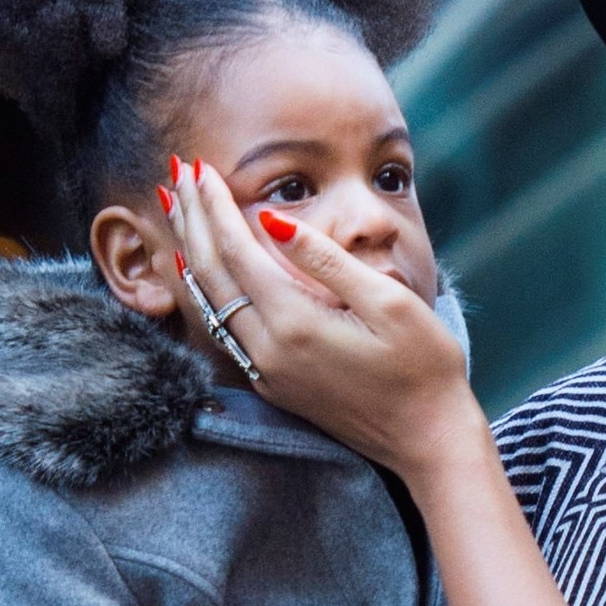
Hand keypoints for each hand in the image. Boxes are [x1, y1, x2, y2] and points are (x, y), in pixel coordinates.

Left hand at [168, 159, 482, 483]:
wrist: (429, 439)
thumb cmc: (424, 366)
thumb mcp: (389, 301)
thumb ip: (327, 259)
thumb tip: (273, 217)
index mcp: (295, 323)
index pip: (236, 250)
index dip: (213, 205)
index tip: (198, 166)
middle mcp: (268, 351)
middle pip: (210, 274)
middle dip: (191, 219)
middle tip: (176, 173)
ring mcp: (267, 373)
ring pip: (209, 303)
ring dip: (191, 251)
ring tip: (178, 211)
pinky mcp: (274, 385)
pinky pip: (224, 329)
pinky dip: (207, 291)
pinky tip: (203, 272)